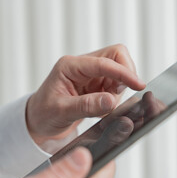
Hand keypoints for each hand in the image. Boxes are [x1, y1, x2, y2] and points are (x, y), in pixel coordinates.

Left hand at [27, 44, 145, 149]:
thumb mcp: (61, 111)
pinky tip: (102, 107)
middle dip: (125, 74)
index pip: (103, 62)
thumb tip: (111, 101)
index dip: (123, 72)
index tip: (138, 84)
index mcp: (70, 66)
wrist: (38, 121)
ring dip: (119, 88)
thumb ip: (86, 106)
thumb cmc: (43, 113)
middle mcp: (82, 65)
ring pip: (119, 70)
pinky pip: (116, 84)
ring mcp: (90, 74)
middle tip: (118, 96)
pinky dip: (116, 96)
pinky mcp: (96, 84)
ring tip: (101, 107)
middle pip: (116, 56)